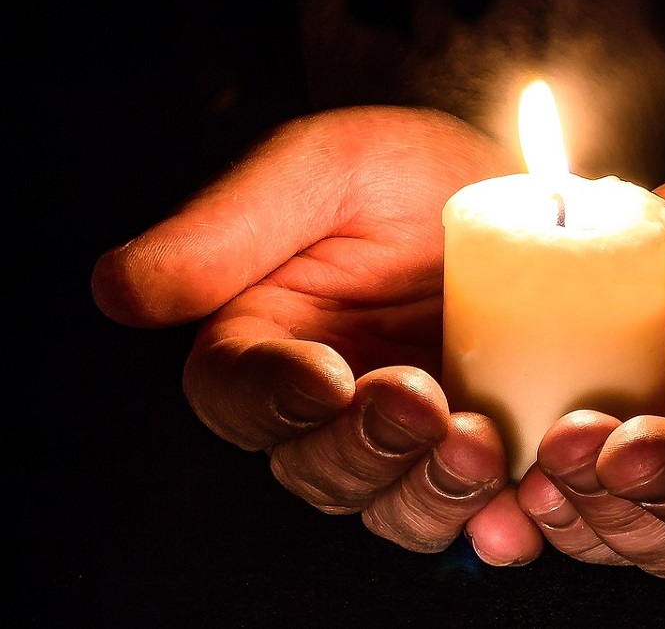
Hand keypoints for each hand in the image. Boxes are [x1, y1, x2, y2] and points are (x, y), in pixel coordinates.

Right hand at [91, 107, 543, 561]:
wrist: (521, 191)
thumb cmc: (407, 171)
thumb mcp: (323, 168)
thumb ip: (230, 225)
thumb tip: (121, 290)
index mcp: (267, 339)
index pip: (236, 393)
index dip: (273, 397)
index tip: (326, 377)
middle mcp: (327, 404)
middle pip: (315, 466)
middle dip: (364, 447)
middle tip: (419, 401)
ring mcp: (406, 437)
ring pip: (389, 505)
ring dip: (428, 491)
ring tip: (479, 443)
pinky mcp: (477, 451)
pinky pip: (473, 512)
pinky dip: (493, 520)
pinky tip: (520, 499)